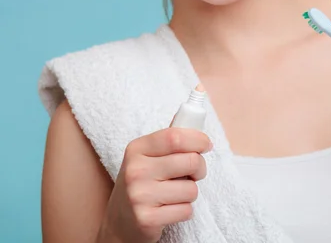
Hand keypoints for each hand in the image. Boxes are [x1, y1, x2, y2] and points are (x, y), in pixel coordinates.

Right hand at [98, 124, 211, 242]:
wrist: (119, 222)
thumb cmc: (142, 183)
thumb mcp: (146, 156)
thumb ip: (169, 139)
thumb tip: (194, 112)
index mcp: (137, 149)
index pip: (175, 136)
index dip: (199, 139)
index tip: (206, 145)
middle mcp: (136, 170)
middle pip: (191, 161)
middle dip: (200, 168)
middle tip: (193, 173)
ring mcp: (139, 196)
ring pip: (192, 189)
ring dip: (190, 193)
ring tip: (175, 194)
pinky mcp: (147, 219)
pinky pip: (186, 210)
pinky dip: (184, 211)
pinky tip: (168, 210)